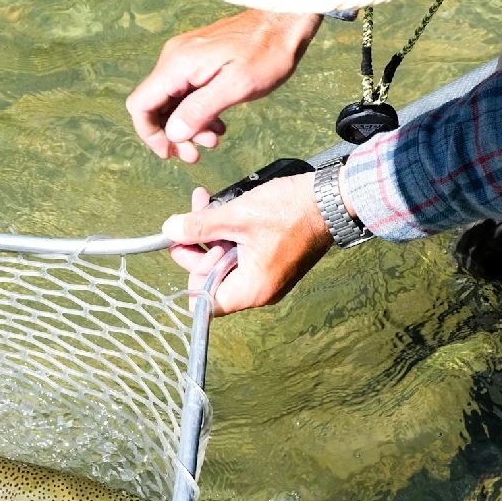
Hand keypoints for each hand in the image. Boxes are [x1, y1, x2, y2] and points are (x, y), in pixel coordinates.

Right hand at [127, 10, 321, 162]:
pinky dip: (196, 114)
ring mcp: (185, 59)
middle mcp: (174, 59)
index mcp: (178, 65)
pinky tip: (216, 124)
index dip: (149, 134)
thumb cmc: (267, 51)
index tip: (169, 151)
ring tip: (212, 139)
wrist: (284, 22)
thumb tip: (174, 133)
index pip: (141, 105)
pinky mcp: (197, 61)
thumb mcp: (236, 86)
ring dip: (187, 127)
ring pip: (170, 103)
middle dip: (172, 135)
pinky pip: (185, 94)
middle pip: (154, 107)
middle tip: (195, 154)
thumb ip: (200, 110)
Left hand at [161, 172, 332, 313]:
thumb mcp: (236, 216)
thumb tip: (169, 230)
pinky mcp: (271, 261)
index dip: (189, 273)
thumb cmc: (290, 211)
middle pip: (211, 278)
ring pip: (224, 261)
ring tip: (205, 202)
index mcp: (251, 290)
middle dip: (197, 245)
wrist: (332, 198)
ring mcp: (266, 276)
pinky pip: (240, 253)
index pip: (205, 302)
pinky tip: (222, 209)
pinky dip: (228, 233)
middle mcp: (259, 290)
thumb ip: (198, 227)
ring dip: (210, 233)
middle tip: (190, 215)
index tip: (182, 244)